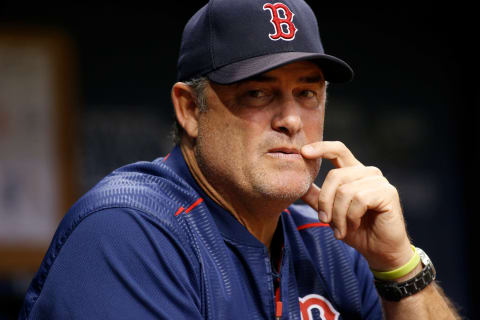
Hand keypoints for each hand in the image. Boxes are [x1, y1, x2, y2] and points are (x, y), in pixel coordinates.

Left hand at [300, 141, 412, 270]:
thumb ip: (316, 197)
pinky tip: (354, 226)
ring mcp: (378, 181)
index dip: (321, 148)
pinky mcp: (388, 192)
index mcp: (353, 172)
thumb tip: (297, 184)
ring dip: (338, 215)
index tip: (303, 152)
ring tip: (341, 229)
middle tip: (325, 221)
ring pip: (345, 191)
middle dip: (325, 202)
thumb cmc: (357, 230)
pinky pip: (359, 200)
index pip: (338, 150)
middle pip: (335, 176)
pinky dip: (351, 217)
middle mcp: (367, 172)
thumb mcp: (330, 213)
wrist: (380, 251)